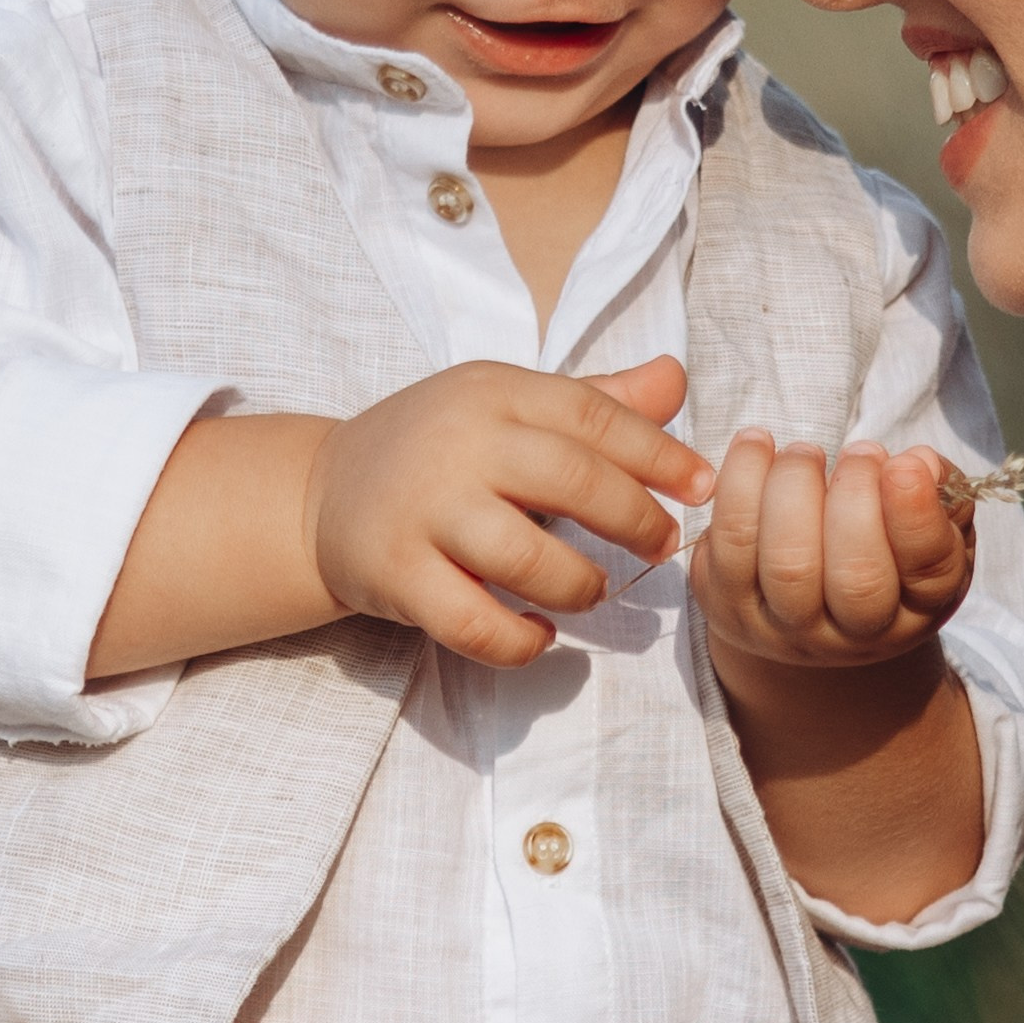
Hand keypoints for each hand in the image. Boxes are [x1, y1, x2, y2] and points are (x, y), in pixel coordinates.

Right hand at [309, 353, 711, 670]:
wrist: (320, 493)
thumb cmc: (437, 448)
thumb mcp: (508, 406)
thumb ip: (594, 400)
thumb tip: (676, 380)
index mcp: (495, 392)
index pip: (595, 418)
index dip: (660, 455)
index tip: (703, 487)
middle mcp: (460, 444)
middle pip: (573, 482)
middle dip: (635, 520)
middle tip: (661, 547)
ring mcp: (424, 512)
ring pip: (528, 562)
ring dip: (579, 587)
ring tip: (592, 591)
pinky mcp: (396, 575)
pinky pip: (473, 625)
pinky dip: (519, 642)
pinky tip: (538, 636)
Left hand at [690, 432, 974, 672]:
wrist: (811, 614)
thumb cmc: (882, 553)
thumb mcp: (930, 528)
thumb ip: (939, 493)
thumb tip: (920, 463)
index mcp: (918, 608)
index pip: (927, 573)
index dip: (915, 517)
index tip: (904, 465)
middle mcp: (854, 634)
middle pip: (856, 579)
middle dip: (855, 498)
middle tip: (859, 452)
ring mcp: (787, 627)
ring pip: (787, 565)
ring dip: (793, 487)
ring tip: (805, 452)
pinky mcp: (729, 607)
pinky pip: (729, 545)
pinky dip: (738, 484)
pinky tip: (757, 449)